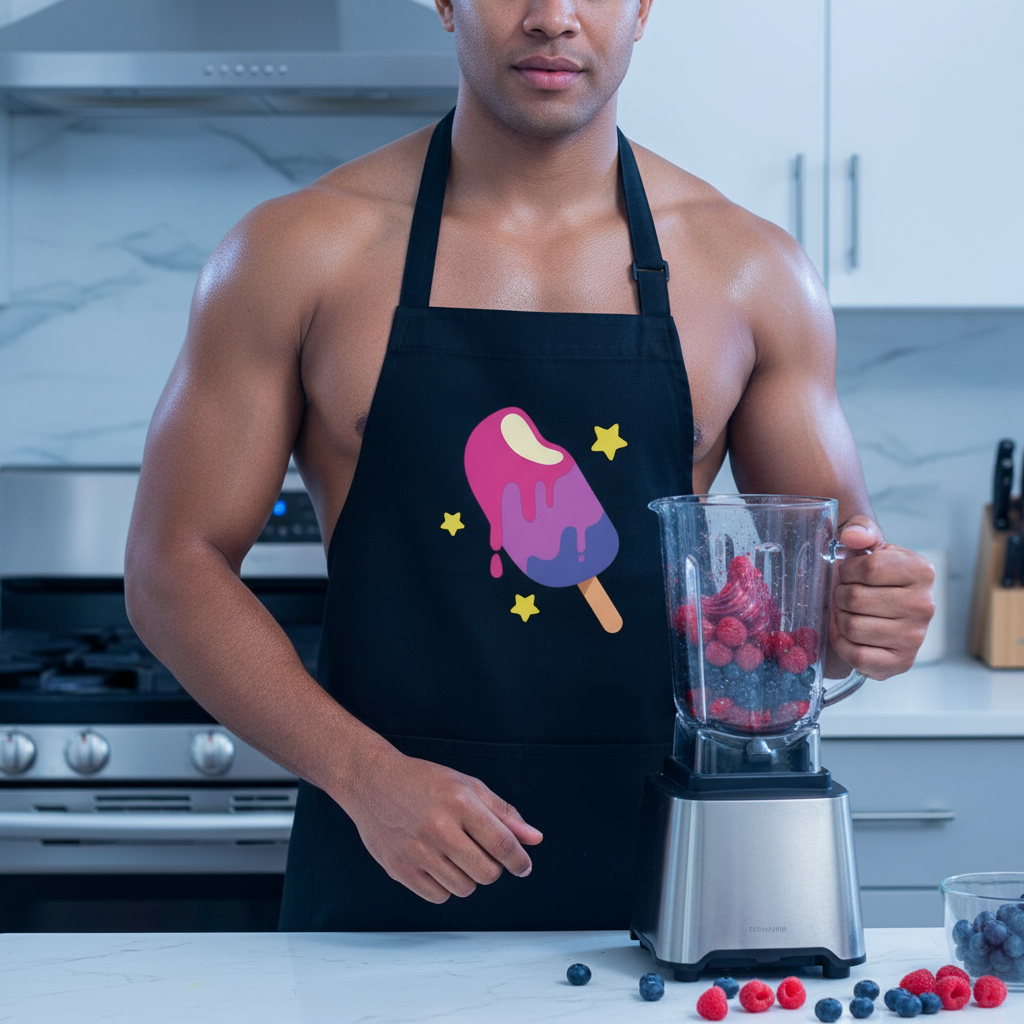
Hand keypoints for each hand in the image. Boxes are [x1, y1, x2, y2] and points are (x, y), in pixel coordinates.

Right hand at [340, 746, 542, 903]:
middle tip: (483, 854)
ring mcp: (417, 851)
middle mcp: (439, 828)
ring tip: (456, 854)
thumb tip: (534, 840)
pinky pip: (439, 896)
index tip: (523, 867)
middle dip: (493, 868)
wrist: (371, 781)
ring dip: (469, 876)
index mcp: (460, 802)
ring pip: (465, 888)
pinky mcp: (399, 869)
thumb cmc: (423, 781)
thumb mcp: (467, 785)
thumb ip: (503, 813)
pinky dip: (445, 885)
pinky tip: (438, 863)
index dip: (520, 861)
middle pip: (487, 873)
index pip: (503, 844)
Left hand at [830, 516, 935, 678]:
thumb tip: (852, 536)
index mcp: (922, 571)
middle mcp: (925, 605)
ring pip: (853, 627)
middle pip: (856, 599)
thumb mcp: (869, 545)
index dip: (847, 571)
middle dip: (840, 596)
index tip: (849, 574)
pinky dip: (843, 645)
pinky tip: (849, 635)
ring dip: (840, 620)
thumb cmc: (872, 576)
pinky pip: (857, 656)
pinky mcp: (902, 663)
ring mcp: (916, 637)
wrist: (879, 614)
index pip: (869, 568)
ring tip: (848, 613)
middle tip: (845, 596)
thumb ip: (861, 529)